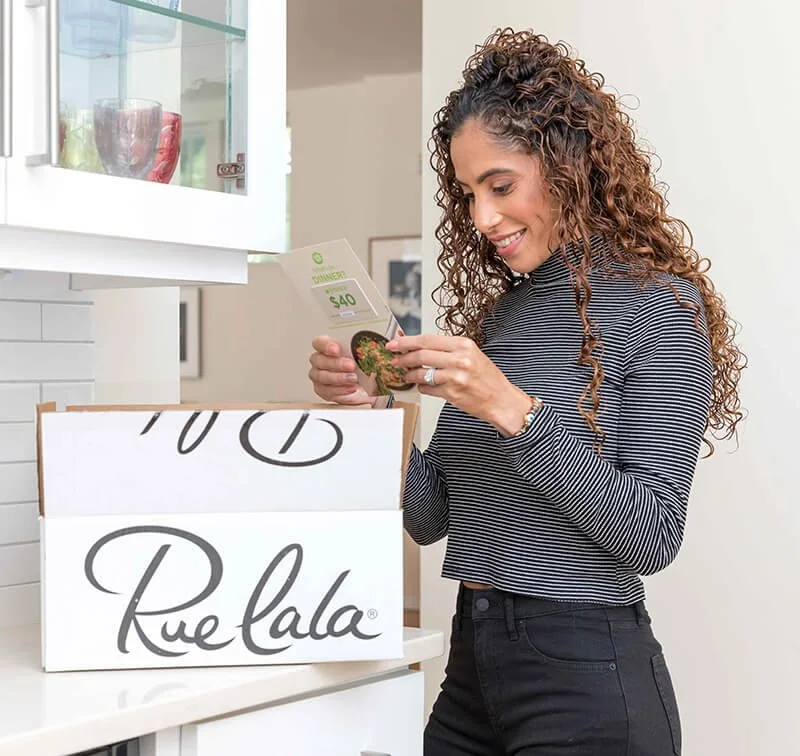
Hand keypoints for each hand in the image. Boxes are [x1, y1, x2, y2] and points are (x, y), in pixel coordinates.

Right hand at [307, 336, 375, 405]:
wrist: (364, 386)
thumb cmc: (359, 366)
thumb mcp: (362, 355)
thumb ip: (361, 350)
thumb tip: (376, 347)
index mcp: (326, 348)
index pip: (319, 343)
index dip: (326, 345)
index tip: (337, 350)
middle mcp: (319, 361)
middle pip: (319, 360)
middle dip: (336, 363)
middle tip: (351, 365)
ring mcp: (319, 377)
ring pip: (322, 377)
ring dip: (339, 378)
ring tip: (353, 378)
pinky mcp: (323, 390)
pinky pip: (328, 390)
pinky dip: (341, 389)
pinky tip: (351, 387)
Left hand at [387, 334, 531, 435]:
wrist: (502, 399)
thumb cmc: (487, 377)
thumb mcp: (471, 354)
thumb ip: (446, 349)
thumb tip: (419, 345)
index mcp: (463, 345)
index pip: (427, 339)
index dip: (407, 342)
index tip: (395, 343)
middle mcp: (460, 359)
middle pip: (421, 354)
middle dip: (403, 357)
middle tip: (394, 359)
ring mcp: (455, 377)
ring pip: (421, 373)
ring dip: (410, 374)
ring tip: (407, 374)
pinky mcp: (451, 394)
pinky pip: (427, 388)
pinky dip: (421, 387)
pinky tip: (423, 385)